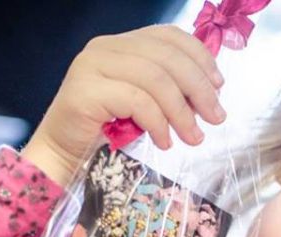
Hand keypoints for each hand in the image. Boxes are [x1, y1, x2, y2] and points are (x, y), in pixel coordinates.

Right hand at [21, 24, 225, 185]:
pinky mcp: (85, 91)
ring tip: (193, 137)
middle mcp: (104, 48)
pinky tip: (164, 142)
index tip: (219, 85)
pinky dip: (158, 123)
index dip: (199, 57)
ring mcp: (91, 67)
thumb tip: (209, 93)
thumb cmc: (103, 132)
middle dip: (198, 88)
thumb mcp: (140, 104)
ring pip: (154, 79)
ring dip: (181, 111)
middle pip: (166, 57)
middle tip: (215, 117)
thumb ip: (165, 89)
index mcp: (119, 44)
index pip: (167, 36)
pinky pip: (136, 101)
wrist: (61, 155)